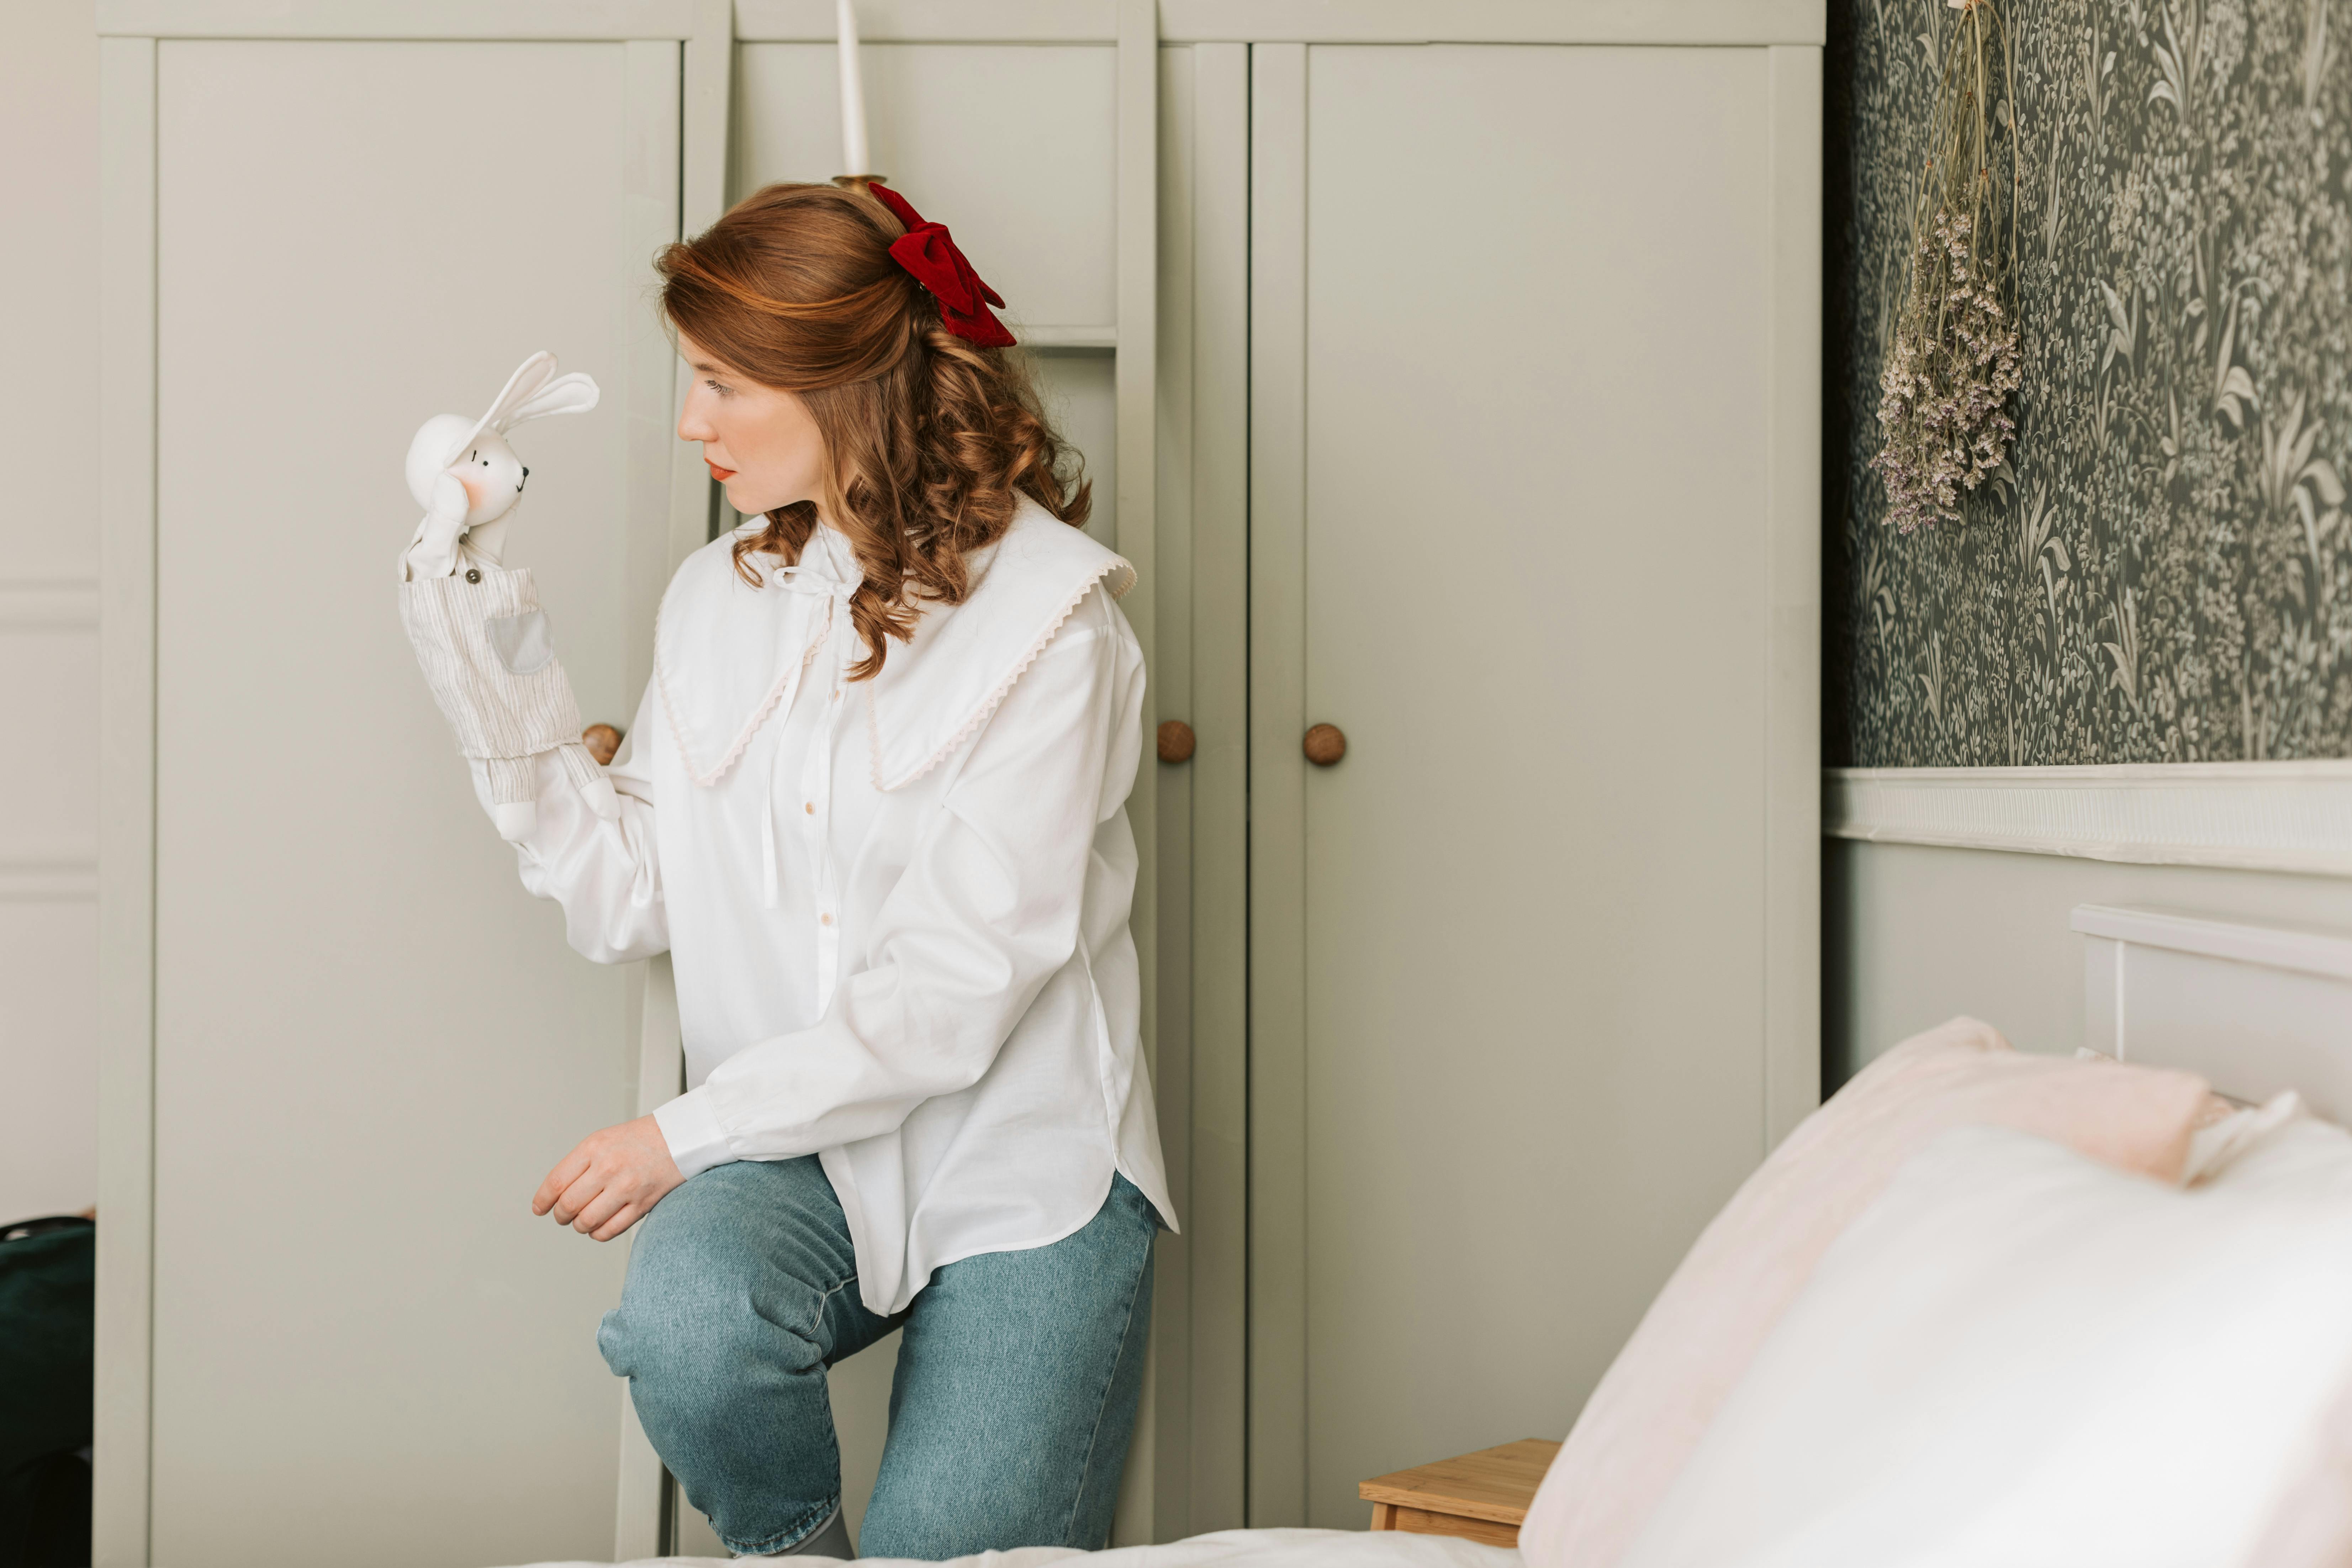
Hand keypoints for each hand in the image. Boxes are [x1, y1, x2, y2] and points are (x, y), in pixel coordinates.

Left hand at [533, 1114, 684, 1240]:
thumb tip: (556, 1195)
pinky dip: (598, 1233)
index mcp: (594, 1148)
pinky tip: (599, 1226)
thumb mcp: (603, 1139)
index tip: (539, 1209)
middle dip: (561, 1215)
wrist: (680, 1138)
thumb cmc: (639, 1139)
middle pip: (568, 1205)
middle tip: (563, 1215)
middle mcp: (608, 1167)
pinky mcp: (642, 1204)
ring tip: (583, 1220)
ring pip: (586, 1222)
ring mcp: (626, 1187)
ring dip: (579, 1225)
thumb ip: (579, 1164)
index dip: (543, 1200)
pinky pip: (609, 1230)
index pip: (557, 1182)